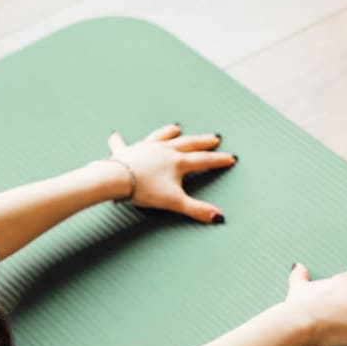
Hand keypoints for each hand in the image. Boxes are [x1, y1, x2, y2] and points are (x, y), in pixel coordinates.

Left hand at [105, 123, 236, 222]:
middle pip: (188, 143)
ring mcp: (145, 148)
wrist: (116, 179)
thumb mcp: (174, 202)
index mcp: (178, 162)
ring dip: (169, 132)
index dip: (219, 160)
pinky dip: (119, 140)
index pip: (204, 160)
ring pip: (161, 137)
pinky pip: (122, 144)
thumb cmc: (144, 190)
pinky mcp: (126, 151)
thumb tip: (218, 217)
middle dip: (203, 142)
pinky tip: (115, 135)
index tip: (231, 158)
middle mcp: (164, 150)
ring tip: (176, 127)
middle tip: (214, 138)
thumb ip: (197, 209)